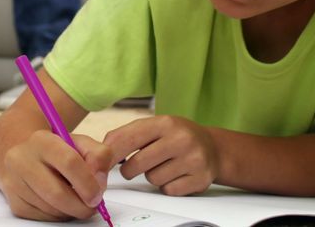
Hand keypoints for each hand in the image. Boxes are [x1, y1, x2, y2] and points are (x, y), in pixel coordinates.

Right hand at [0, 130, 112, 220]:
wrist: (25, 156)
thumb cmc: (57, 152)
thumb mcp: (80, 144)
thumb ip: (99, 155)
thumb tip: (99, 179)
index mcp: (42, 140)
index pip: (69, 162)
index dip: (88, 183)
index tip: (97, 194)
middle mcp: (22, 159)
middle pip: (57, 193)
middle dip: (81, 206)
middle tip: (91, 205)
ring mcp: (14, 181)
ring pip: (51, 209)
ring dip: (70, 211)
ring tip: (74, 199)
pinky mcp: (14, 201)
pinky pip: (43, 217)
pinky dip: (57, 215)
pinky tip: (59, 203)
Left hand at [102, 115, 219, 195]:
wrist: (213, 147)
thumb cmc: (177, 136)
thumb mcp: (155, 126)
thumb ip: (129, 134)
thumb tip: (102, 150)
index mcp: (165, 123)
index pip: (128, 138)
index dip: (110, 154)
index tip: (101, 164)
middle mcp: (181, 139)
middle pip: (138, 163)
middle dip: (129, 170)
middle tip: (132, 168)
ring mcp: (193, 159)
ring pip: (153, 179)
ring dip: (152, 176)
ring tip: (162, 166)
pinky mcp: (200, 179)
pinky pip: (168, 190)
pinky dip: (167, 186)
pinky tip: (175, 175)